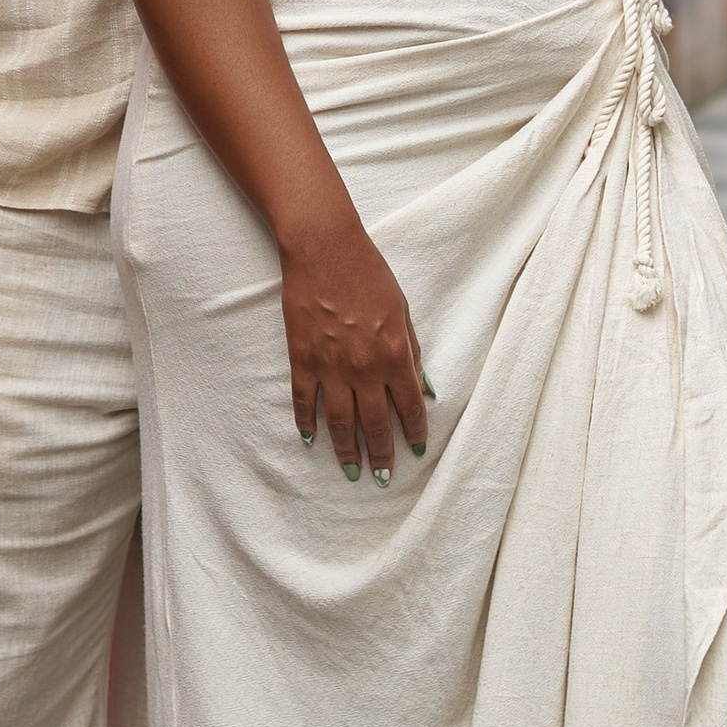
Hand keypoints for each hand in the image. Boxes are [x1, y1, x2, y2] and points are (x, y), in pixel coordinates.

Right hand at [278, 207, 426, 480]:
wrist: (324, 249)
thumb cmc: (369, 273)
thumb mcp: (403, 310)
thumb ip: (412, 352)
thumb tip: (423, 386)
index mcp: (395, 354)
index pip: (410, 406)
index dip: (414, 432)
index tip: (417, 451)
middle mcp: (365, 368)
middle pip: (375, 424)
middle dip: (381, 454)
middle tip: (383, 477)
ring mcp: (330, 366)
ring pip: (340, 422)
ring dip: (347, 451)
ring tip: (351, 471)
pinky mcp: (302, 359)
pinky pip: (304, 401)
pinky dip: (306, 423)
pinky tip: (310, 440)